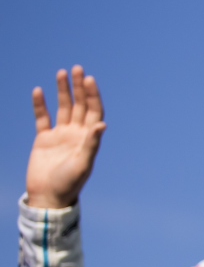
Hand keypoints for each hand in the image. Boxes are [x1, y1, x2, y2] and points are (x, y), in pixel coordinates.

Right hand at [27, 66, 105, 208]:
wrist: (49, 197)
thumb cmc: (70, 183)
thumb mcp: (83, 163)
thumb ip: (91, 144)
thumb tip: (102, 124)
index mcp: (89, 138)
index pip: (93, 111)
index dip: (92, 95)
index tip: (89, 79)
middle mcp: (76, 134)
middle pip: (79, 105)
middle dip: (79, 87)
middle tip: (77, 68)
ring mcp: (60, 135)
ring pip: (63, 108)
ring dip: (63, 91)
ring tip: (61, 73)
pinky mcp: (43, 139)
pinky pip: (42, 118)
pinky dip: (40, 105)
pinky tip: (38, 91)